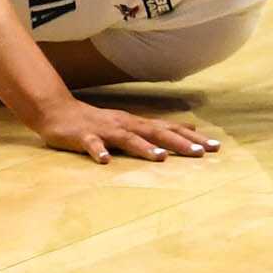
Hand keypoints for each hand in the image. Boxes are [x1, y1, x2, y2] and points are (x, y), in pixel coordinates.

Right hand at [28, 96, 220, 164]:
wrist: (56, 111)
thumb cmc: (96, 121)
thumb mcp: (130, 122)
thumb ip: (158, 126)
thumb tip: (190, 126)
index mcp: (136, 123)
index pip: (169, 128)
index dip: (192, 137)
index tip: (216, 147)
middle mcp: (124, 124)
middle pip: (155, 131)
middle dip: (178, 142)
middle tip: (200, 153)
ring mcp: (104, 130)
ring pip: (127, 138)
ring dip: (144, 147)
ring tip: (161, 158)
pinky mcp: (83, 136)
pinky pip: (91, 145)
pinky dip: (98, 152)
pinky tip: (104, 161)